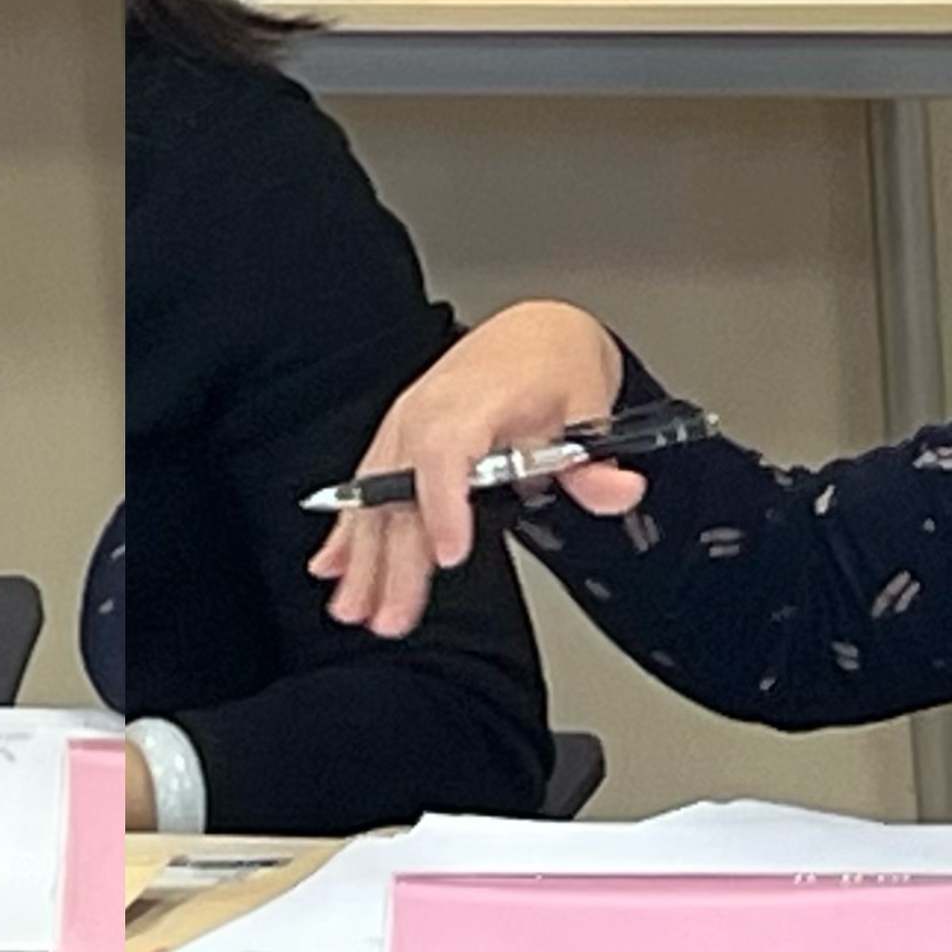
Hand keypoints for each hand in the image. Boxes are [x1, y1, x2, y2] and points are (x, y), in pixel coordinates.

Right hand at [317, 301, 638, 638]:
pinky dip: (347, 531)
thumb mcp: (588, 408)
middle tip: (392, 617)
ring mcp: (404, 426)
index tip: (448, 554)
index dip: (442, 503)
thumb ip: (594, 463)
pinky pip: (364, 489)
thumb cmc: (551, 366)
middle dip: (393, 560)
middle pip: (400, 492)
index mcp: (473, 399)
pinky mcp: (397, 441)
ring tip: (355, 610)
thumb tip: (619, 490)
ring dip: (361, 559)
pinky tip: (332, 567)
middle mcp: (427, 412)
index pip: (445, 450)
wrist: (533, 334)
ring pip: (373, 498)